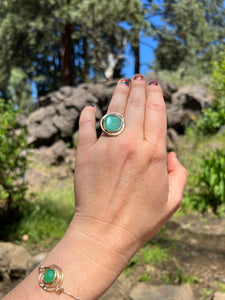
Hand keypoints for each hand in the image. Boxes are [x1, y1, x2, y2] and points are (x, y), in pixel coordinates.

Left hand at [71, 75, 187, 261]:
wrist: (104, 234)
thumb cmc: (141, 221)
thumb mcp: (172, 201)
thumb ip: (179, 174)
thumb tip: (171, 153)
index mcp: (153, 154)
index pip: (156, 113)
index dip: (155, 95)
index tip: (153, 85)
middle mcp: (129, 146)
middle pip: (135, 106)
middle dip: (138, 88)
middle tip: (138, 78)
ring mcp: (105, 149)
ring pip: (113, 111)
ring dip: (118, 94)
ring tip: (122, 82)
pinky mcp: (84, 155)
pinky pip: (85, 128)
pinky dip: (87, 115)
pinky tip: (90, 107)